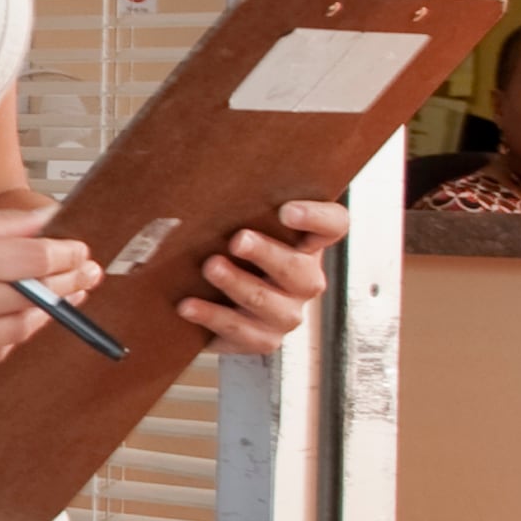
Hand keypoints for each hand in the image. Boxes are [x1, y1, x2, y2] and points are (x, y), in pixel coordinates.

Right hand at [0, 205, 95, 382]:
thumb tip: (49, 222)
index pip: (25, 262)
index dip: (62, 256)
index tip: (79, 252)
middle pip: (27, 300)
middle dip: (63, 285)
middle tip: (83, 275)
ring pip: (14, 334)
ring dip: (39, 315)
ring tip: (52, 299)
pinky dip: (6, 338)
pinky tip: (11, 320)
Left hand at [181, 200, 347, 353]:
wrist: (210, 299)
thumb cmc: (228, 249)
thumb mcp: (238, 223)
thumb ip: (239, 206)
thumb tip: (207, 182)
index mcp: (307, 243)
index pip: (332, 225)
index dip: (316, 217)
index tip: (286, 210)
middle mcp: (305, 279)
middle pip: (299, 269)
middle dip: (267, 254)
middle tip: (238, 240)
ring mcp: (287, 312)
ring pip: (269, 302)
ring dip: (237, 284)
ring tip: (210, 268)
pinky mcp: (264, 339)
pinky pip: (243, 332)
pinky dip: (213, 317)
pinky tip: (188, 306)